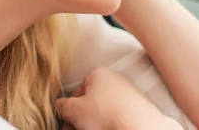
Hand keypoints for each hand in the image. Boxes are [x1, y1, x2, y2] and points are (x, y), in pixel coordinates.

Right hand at [56, 67, 181, 129]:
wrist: (139, 126)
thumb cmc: (106, 115)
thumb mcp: (74, 110)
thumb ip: (62, 105)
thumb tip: (59, 105)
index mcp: (97, 74)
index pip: (76, 93)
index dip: (70, 112)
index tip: (69, 125)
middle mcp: (114, 78)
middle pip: (91, 101)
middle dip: (83, 117)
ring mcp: (128, 90)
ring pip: (104, 108)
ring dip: (96, 120)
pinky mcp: (138, 104)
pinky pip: (119, 113)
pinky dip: (112, 121)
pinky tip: (111, 128)